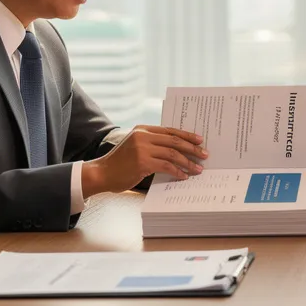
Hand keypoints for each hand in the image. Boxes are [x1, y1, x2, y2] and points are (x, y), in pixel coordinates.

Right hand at [83, 126, 207, 196]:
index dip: (187, 135)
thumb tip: (176, 150)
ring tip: (198, 169)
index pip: (170, 130)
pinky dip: (177, 171)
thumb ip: (152, 144)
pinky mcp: (142, 162)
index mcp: (142, 129)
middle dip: (192, 148)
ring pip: (173, 154)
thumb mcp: (135, 147)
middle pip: (174, 141)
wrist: (101, 173)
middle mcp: (143, 136)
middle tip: (204, 155)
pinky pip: (166, 166)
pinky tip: (184, 176)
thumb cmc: (119, 163)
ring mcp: (142, 149)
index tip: (200, 140)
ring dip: (188, 162)